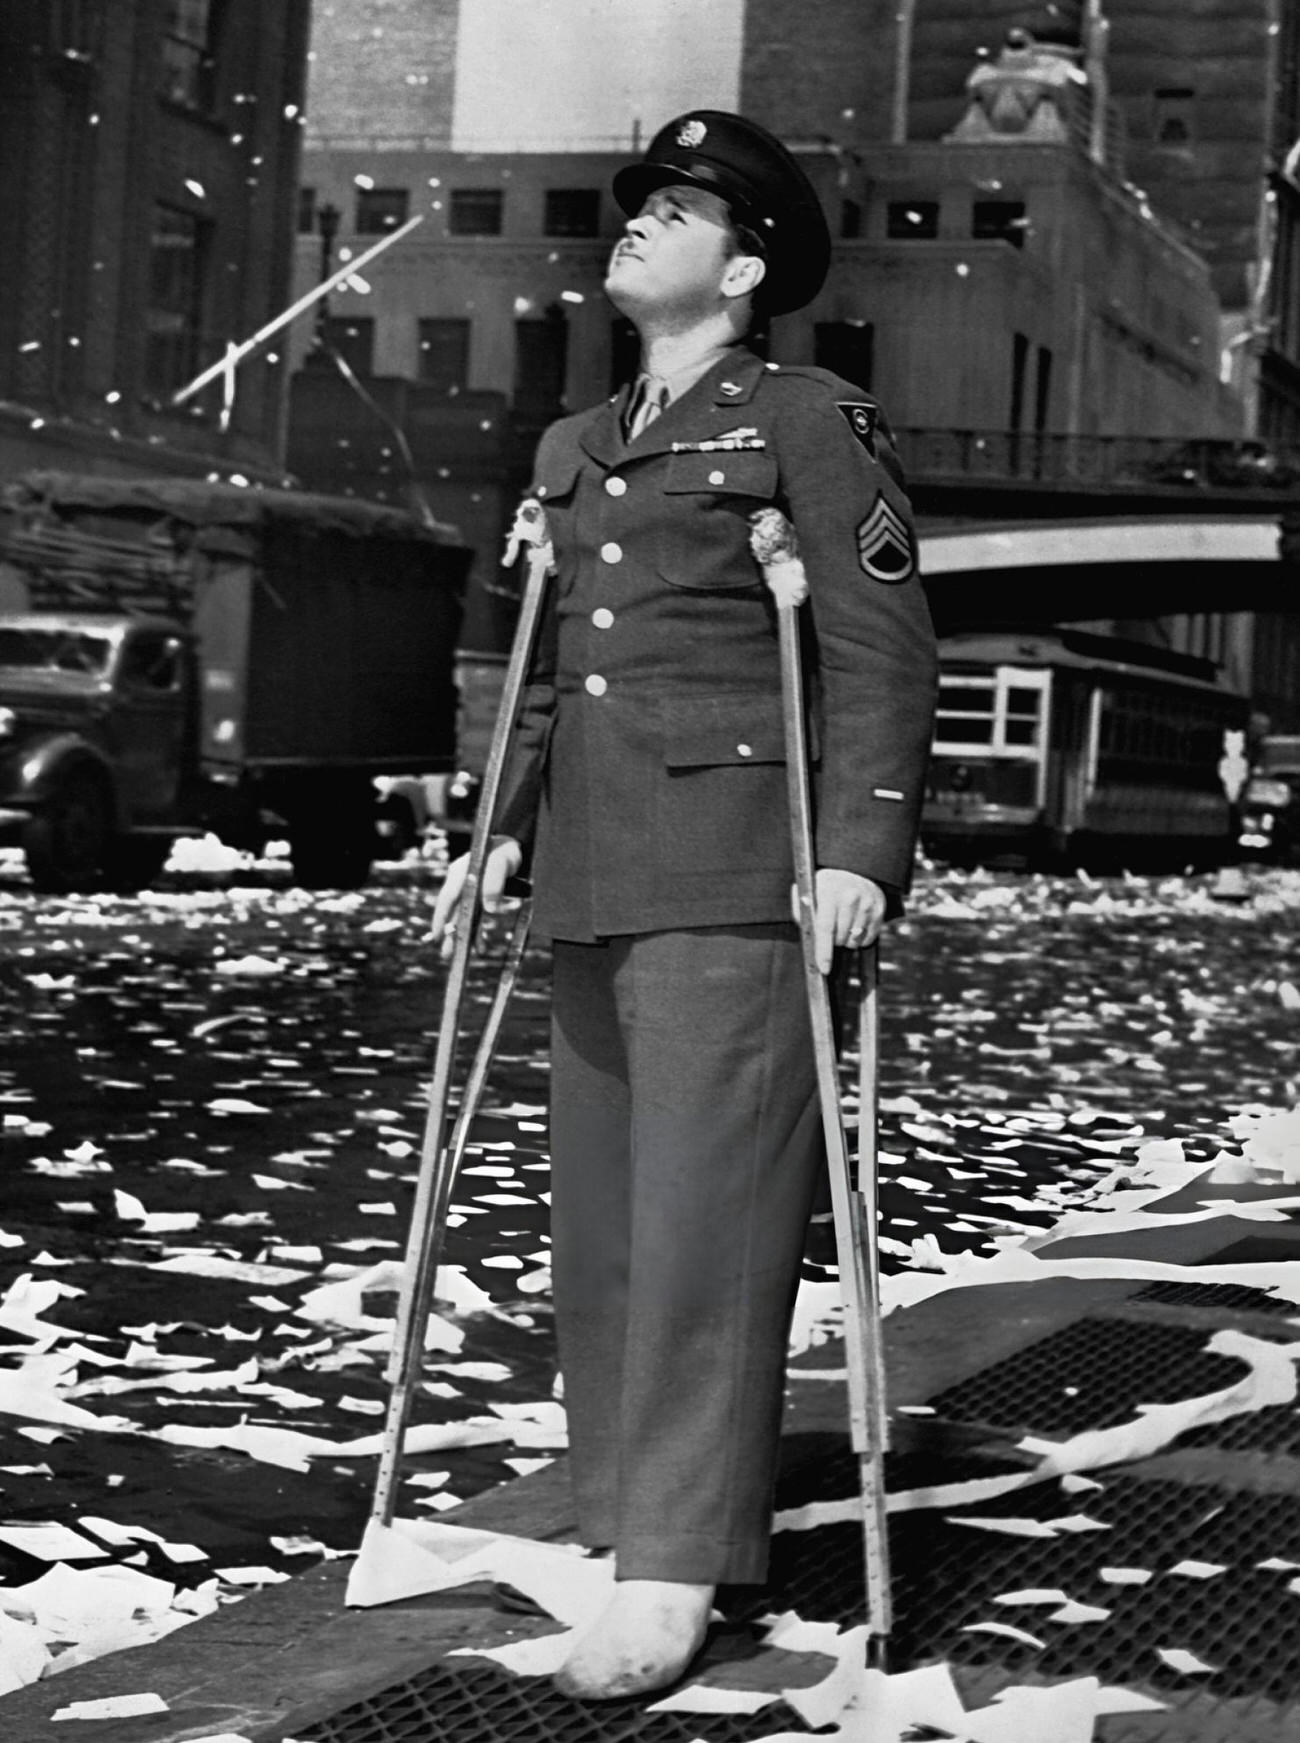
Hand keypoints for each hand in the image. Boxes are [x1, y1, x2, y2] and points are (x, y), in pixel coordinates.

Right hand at [431, 836, 521, 960]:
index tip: (436, 935)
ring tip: (461, 955)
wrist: (514, 846)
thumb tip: (490, 909)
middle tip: (446, 954)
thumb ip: (494, 884)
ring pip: (464, 917)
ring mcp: (470, 891)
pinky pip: (477, 916)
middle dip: (449, 934)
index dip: (441, 917)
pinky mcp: (481, 896)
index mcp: (460, 872)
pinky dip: (479, 931)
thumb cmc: (505, 851)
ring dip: (464, 936)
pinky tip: (481, 946)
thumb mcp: (501, 863)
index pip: (448, 897)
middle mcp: (462, 883)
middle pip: (453, 912)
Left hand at [791, 869, 885, 974]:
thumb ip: (801, 913)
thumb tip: (806, 935)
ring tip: (842, 924)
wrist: (853, 869)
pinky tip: (855, 924)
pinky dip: (859, 938)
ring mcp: (867, 903)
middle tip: (830, 930)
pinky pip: (868, 939)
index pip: (825, 928)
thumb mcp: (808, 892)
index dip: (824, 952)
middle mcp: (850, 896)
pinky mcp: (880, 909)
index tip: (824, 969)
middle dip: (832, 941)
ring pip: (854, 941)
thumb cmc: (824, 886)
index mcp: (828, 891)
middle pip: (840, 938)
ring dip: (845, 940)